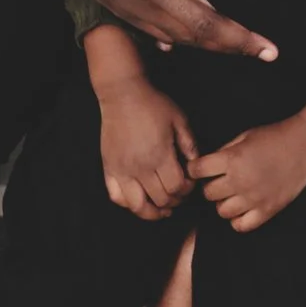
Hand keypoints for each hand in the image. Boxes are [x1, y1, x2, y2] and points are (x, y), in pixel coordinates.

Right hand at [58, 0, 291, 60]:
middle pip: (208, 23)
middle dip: (243, 40)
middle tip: (272, 51)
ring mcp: (141, 8)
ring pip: (188, 38)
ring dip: (221, 48)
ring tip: (250, 53)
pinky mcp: (128, 14)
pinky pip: (161, 37)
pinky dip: (184, 45)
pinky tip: (201, 49)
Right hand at [95, 76, 197, 219]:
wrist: (123, 94)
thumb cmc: (153, 105)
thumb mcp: (179, 119)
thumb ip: (190, 144)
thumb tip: (196, 165)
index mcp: (160, 155)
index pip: (176, 187)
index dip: (187, 190)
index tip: (189, 183)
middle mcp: (140, 167)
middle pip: (160, 199)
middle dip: (175, 201)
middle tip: (180, 194)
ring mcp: (122, 170)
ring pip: (137, 206)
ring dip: (152, 212)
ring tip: (163, 209)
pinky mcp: (109, 169)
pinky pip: (117, 197)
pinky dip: (128, 204)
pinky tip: (139, 201)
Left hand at [192, 97, 305, 232]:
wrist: (305, 144)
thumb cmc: (275, 136)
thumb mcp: (244, 136)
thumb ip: (224, 152)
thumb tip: (206, 165)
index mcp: (232, 159)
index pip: (197, 170)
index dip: (195, 168)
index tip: (199, 169)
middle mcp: (240, 181)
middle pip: (208, 193)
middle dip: (210, 185)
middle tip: (220, 180)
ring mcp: (254, 198)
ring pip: (221, 211)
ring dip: (224, 202)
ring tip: (234, 193)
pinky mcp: (267, 210)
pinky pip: (240, 225)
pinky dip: (238, 219)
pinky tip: (243, 207)